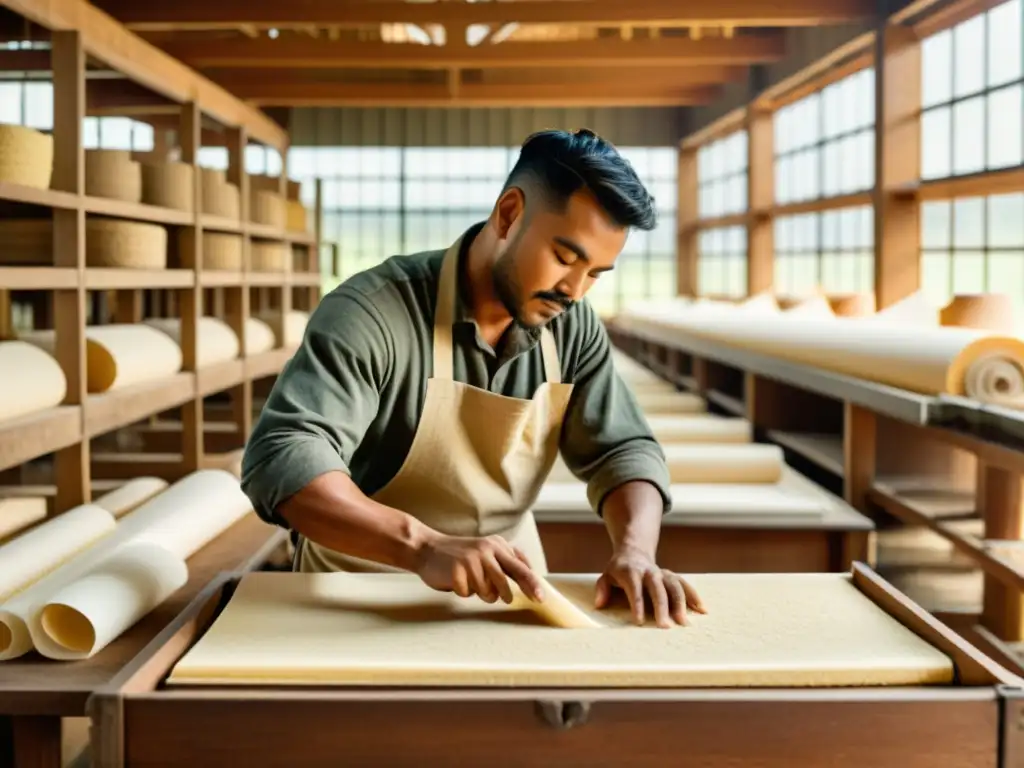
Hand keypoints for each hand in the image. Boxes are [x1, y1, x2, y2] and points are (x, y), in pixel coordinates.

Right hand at [414, 532, 545, 604]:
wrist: (427, 548)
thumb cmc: (460, 555)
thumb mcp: (486, 552)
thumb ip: (505, 563)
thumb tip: (530, 581)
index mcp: (497, 545)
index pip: (520, 567)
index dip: (532, 584)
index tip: (540, 599)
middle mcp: (486, 550)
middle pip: (506, 581)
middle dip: (507, 594)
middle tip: (507, 599)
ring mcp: (471, 559)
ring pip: (487, 592)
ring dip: (481, 594)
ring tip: (470, 583)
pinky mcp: (457, 570)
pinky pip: (467, 593)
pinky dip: (463, 592)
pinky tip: (456, 581)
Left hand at [595, 546, 705, 627]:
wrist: (634, 553)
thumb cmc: (618, 570)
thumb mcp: (606, 576)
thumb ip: (602, 589)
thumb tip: (599, 604)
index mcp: (631, 573)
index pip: (634, 589)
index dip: (636, 604)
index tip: (638, 621)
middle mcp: (649, 572)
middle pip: (657, 589)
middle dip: (662, 607)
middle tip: (665, 627)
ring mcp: (663, 573)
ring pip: (674, 586)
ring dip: (681, 603)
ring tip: (684, 623)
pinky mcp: (672, 577)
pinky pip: (684, 585)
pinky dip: (694, 596)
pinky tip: (702, 610)